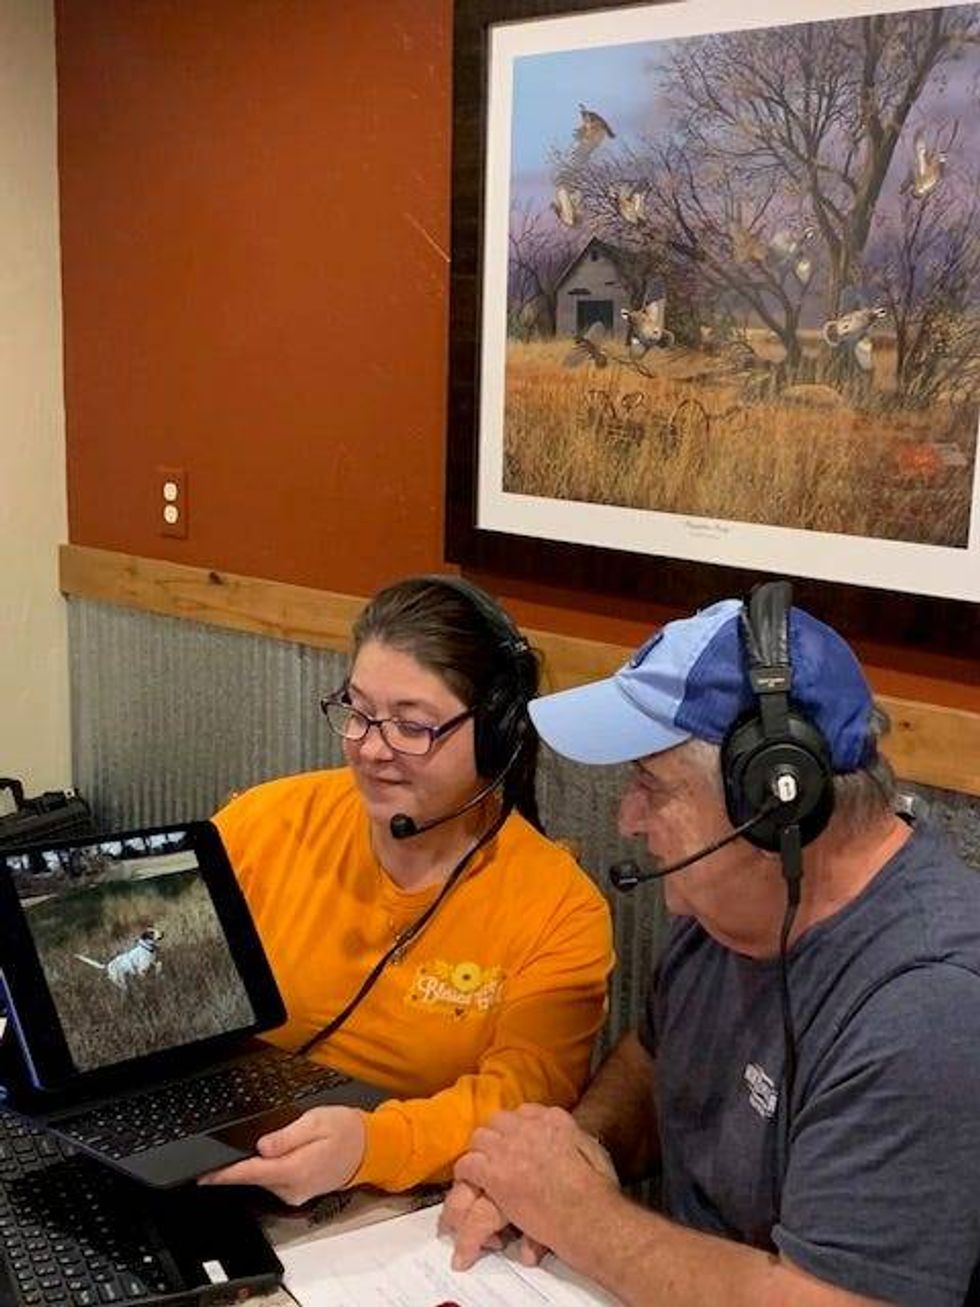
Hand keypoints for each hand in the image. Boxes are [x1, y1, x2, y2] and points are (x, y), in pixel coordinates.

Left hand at [198, 1105, 365, 1205]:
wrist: (368, 1149)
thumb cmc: (345, 1130)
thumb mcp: (316, 1121)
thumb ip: (287, 1136)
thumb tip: (261, 1146)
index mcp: (296, 1168)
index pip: (251, 1173)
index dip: (224, 1174)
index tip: (202, 1176)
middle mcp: (293, 1187)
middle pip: (254, 1177)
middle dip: (238, 1165)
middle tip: (227, 1151)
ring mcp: (295, 1193)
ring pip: (263, 1180)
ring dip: (256, 1166)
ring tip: (269, 1143)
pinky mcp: (297, 1193)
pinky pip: (274, 1181)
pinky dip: (268, 1170)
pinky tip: (277, 1155)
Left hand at [451, 1104, 618, 1267]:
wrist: (586, 1215)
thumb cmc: (598, 1191)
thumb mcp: (595, 1152)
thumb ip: (578, 1139)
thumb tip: (572, 1138)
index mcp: (553, 1119)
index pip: (524, 1112)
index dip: (517, 1130)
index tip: (516, 1142)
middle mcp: (528, 1126)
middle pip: (498, 1121)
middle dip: (495, 1137)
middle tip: (496, 1156)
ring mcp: (509, 1148)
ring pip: (480, 1138)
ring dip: (480, 1152)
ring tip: (481, 1169)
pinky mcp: (495, 1173)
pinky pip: (468, 1164)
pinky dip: (467, 1173)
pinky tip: (471, 1184)